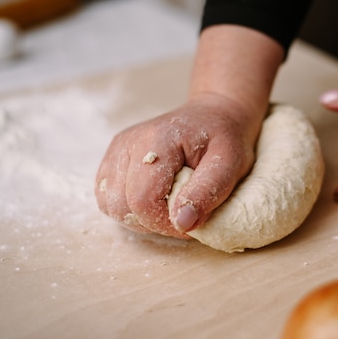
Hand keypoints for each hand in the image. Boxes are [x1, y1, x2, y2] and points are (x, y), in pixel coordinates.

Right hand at [95, 95, 257, 236]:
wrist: (213, 116)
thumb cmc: (225, 138)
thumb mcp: (230, 164)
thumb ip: (207, 192)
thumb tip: (183, 222)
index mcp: (156, 139)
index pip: (143, 201)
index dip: (167, 222)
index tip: (194, 218)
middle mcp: (128, 142)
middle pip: (121, 206)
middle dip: (153, 222)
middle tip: (183, 212)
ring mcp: (116, 150)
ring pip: (110, 205)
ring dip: (140, 217)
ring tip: (169, 204)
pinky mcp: (112, 160)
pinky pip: (107, 198)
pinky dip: (129, 209)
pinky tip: (154, 199)